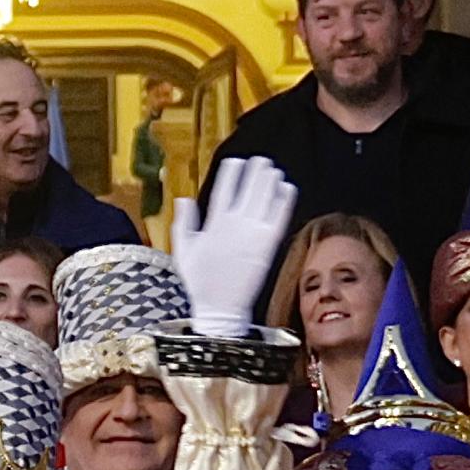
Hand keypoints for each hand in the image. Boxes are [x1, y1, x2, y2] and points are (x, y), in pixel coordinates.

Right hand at [170, 155, 300, 334]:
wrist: (222, 308)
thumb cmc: (201, 282)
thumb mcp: (183, 251)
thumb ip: (184, 223)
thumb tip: (182, 199)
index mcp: (214, 224)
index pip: (224, 190)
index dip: (231, 173)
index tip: (236, 162)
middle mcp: (235, 225)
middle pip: (249, 189)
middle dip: (256, 172)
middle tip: (262, 161)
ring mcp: (253, 234)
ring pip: (265, 199)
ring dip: (270, 182)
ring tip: (274, 171)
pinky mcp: (268, 245)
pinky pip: (279, 217)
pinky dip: (284, 201)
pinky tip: (287, 190)